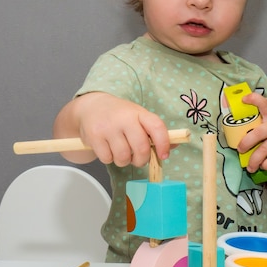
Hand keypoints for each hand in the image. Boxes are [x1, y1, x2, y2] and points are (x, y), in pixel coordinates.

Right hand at [54, 92, 169, 166]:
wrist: (91, 107)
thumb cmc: (119, 115)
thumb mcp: (138, 117)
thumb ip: (155, 131)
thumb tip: (176, 144)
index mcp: (138, 112)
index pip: (156, 127)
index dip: (164, 144)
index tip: (164, 155)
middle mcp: (124, 118)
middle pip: (141, 148)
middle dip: (142, 160)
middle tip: (138, 159)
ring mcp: (108, 127)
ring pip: (123, 157)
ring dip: (124, 160)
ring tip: (120, 151)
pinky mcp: (94, 136)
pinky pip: (107, 159)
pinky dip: (109, 158)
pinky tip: (107, 148)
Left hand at [236, 93, 266, 173]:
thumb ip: (257, 114)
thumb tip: (230, 107)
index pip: (264, 103)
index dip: (254, 100)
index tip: (244, 99)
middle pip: (258, 133)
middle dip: (246, 143)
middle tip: (240, 149)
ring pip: (264, 150)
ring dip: (254, 160)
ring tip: (249, 167)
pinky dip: (265, 165)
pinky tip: (262, 166)